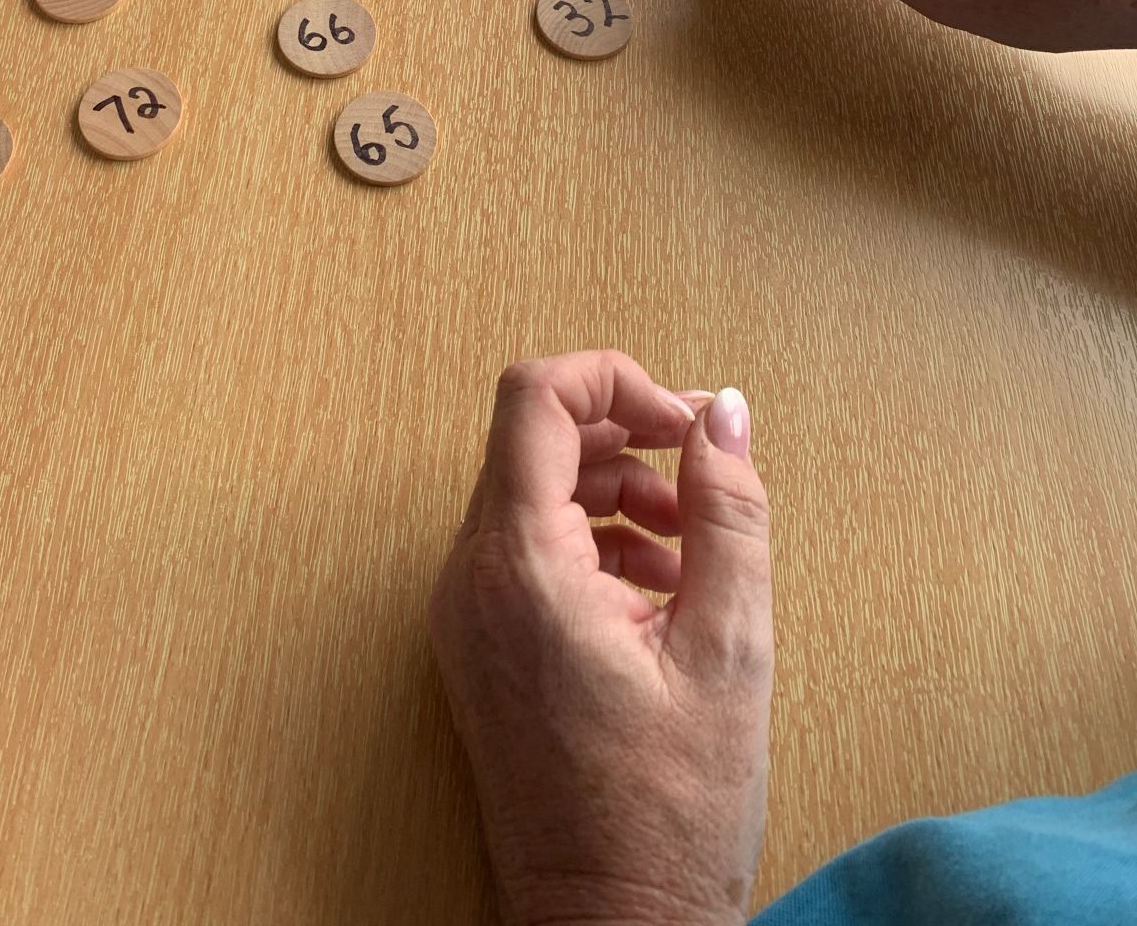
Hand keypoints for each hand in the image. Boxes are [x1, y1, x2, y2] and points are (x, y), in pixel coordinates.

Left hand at [428, 353, 771, 925]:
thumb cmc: (666, 817)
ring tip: (695, 541)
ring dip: (615, 487)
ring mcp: (466, 614)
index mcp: (519, 567)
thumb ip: (729, 513)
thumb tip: (723, 414)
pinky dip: (592, 537)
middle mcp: (470, 580)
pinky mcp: (480, 645)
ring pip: (531, 490)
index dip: (616, 380)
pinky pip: (526, 548)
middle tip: (703, 468)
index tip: (685, 420)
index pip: (534, 397)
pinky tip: (662, 585)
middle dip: (626, 433)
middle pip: (532, 439)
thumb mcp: (729, 650)